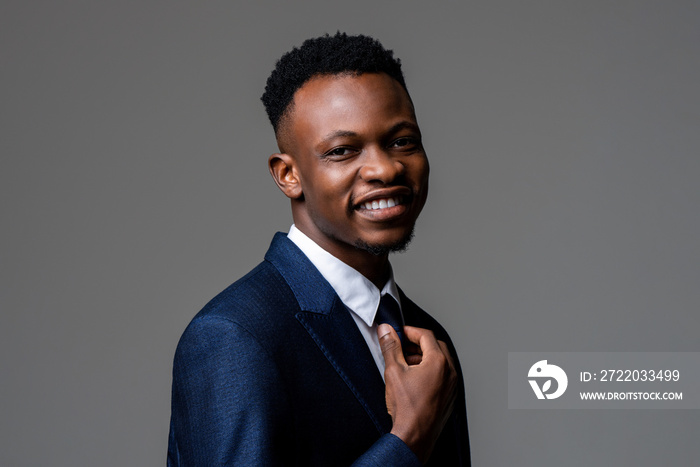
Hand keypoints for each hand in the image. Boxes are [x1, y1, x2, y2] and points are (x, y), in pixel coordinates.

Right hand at [378, 324, 457, 463]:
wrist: (414, 436)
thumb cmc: (407, 408)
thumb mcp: (394, 371)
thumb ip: (391, 347)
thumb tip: (386, 331)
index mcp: (438, 362)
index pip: (426, 335)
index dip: (410, 331)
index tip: (399, 333)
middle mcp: (450, 372)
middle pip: (436, 346)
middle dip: (418, 343)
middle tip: (403, 345)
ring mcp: (452, 385)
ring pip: (441, 360)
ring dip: (424, 356)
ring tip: (406, 362)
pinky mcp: (450, 396)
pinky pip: (444, 375)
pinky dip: (431, 370)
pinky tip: (415, 378)